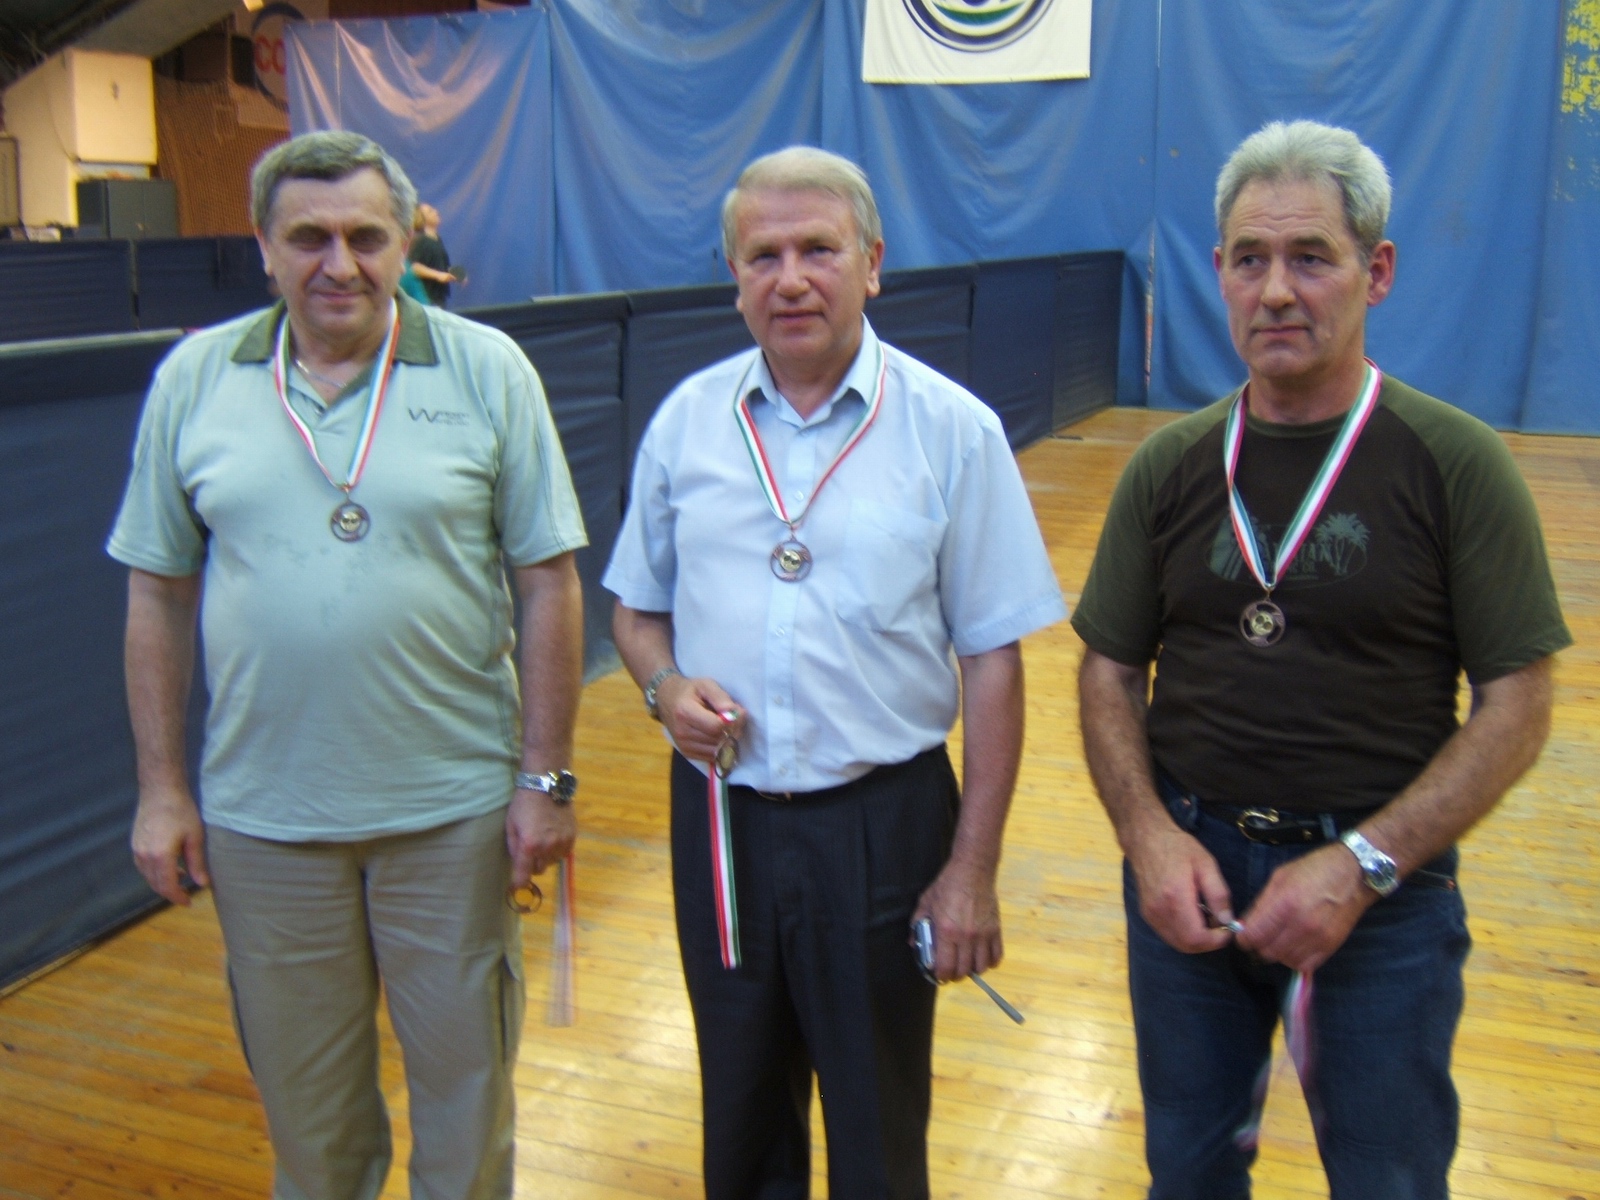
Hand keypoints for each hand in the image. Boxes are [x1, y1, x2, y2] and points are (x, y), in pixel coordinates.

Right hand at [131, 784, 207, 904]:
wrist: (160, 791)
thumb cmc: (181, 811)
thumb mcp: (195, 837)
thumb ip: (197, 863)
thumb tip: (202, 884)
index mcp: (160, 856)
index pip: (167, 886)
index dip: (177, 897)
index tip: (188, 903)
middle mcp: (144, 856)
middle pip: (155, 884)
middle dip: (170, 892)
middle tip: (185, 894)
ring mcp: (137, 850)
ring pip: (148, 876)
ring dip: (162, 882)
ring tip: (180, 877)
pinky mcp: (135, 844)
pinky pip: (143, 866)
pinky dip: (155, 872)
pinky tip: (168, 865)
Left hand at [506, 788, 576, 883]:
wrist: (547, 785)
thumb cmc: (524, 804)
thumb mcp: (511, 825)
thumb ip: (513, 847)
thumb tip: (517, 863)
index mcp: (529, 845)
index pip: (524, 876)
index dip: (518, 883)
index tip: (516, 886)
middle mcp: (547, 847)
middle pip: (539, 870)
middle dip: (532, 864)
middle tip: (529, 851)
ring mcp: (562, 843)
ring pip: (552, 862)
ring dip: (545, 857)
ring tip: (542, 840)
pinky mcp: (572, 837)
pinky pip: (563, 853)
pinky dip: (557, 850)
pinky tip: (553, 837)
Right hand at [657, 674, 745, 763]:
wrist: (667, 699)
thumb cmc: (689, 690)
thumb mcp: (706, 684)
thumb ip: (721, 698)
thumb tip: (735, 714)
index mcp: (685, 712)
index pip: (716, 726)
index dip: (733, 721)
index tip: (739, 712)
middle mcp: (682, 732)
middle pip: (718, 739)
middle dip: (733, 730)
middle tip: (737, 719)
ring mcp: (683, 745)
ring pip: (717, 750)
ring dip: (728, 740)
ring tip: (727, 726)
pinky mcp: (687, 753)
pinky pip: (711, 757)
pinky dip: (719, 748)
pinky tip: (718, 735)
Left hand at [913, 861, 1001, 981]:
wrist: (973, 870)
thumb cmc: (947, 885)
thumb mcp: (926, 902)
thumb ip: (918, 924)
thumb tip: (913, 942)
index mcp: (946, 931)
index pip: (945, 966)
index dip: (940, 975)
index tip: (938, 974)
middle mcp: (966, 936)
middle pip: (963, 971)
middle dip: (954, 975)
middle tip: (950, 970)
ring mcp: (983, 934)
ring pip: (980, 967)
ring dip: (972, 970)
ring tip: (966, 963)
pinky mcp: (996, 930)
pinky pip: (996, 956)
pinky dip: (989, 962)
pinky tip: (981, 957)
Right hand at [1125, 821, 1234, 953]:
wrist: (1146, 840)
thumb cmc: (1178, 848)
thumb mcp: (1206, 864)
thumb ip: (1218, 894)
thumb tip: (1227, 920)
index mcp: (1175, 897)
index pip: (1196, 937)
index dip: (1216, 941)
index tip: (1228, 930)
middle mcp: (1159, 910)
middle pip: (1187, 945)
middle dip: (1208, 943)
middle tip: (1220, 927)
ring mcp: (1150, 914)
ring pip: (1177, 943)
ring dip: (1196, 939)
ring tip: (1207, 919)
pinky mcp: (1147, 914)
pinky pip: (1169, 934)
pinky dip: (1184, 934)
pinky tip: (1192, 916)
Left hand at [1236, 843, 1373, 971]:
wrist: (1354, 874)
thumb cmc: (1315, 870)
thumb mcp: (1280, 877)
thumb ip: (1262, 903)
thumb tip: (1246, 924)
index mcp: (1285, 904)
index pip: (1254, 936)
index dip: (1243, 939)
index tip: (1243, 935)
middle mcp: (1301, 925)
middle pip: (1267, 952)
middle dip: (1258, 946)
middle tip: (1260, 937)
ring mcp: (1318, 938)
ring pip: (1285, 961)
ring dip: (1277, 953)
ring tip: (1278, 940)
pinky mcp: (1331, 946)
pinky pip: (1305, 965)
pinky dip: (1295, 959)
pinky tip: (1294, 946)